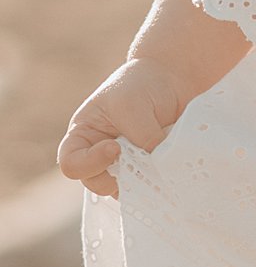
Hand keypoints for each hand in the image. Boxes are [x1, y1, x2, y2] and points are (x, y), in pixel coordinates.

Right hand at [56, 58, 188, 199]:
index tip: (114, 147)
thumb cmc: (141, 84)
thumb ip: (139, 138)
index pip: (72, 165)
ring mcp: (125, 165)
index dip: (90, 163)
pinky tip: (170, 162)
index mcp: (83, 137)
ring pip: (126, 189)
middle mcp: (99, 156)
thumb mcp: (131, 105)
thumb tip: (156, 168)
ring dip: (143, 178)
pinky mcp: (147, 169)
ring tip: (159, 156)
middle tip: (142, 157)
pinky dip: (159, 178)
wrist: (173, 76)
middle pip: (98, 184)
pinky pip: (149, 186)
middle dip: (120, 175)